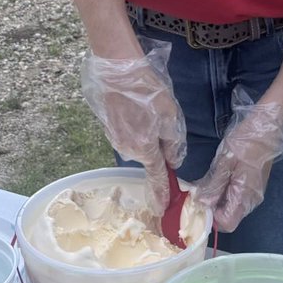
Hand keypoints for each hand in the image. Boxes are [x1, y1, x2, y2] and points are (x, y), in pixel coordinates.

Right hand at [81, 39, 186, 213]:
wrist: (117, 71)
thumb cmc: (147, 92)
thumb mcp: (170, 116)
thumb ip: (173, 143)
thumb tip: (172, 161)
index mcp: (145, 149)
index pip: (156, 179)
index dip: (162, 194)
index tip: (163, 210)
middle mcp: (128, 150)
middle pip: (149, 158)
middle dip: (158, 150)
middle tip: (162, 123)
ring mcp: (115, 139)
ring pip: (139, 145)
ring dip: (147, 136)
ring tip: (149, 110)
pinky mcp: (109, 128)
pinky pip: (129, 136)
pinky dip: (136, 128)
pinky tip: (138, 109)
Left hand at [194, 88, 282, 232]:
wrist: (268, 127)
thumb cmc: (246, 142)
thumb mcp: (225, 161)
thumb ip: (214, 184)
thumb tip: (202, 203)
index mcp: (244, 196)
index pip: (227, 224)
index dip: (211, 219)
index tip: (199, 204)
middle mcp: (252, 199)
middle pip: (230, 217)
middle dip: (213, 209)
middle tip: (200, 192)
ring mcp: (255, 192)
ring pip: (233, 207)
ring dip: (219, 200)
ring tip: (209, 183)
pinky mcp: (255, 184)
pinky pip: (238, 197)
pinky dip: (227, 193)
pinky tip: (221, 177)